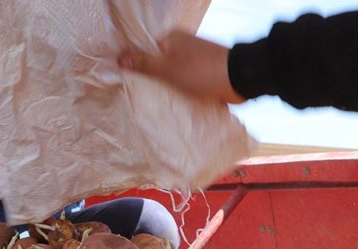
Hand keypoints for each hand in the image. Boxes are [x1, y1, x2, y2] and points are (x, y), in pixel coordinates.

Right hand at [117, 30, 245, 104]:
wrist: (239, 79)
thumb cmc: (201, 72)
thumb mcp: (166, 69)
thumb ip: (143, 63)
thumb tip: (118, 57)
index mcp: (172, 38)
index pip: (146, 49)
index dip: (138, 65)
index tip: (131, 82)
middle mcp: (183, 45)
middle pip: (159, 62)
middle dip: (153, 78)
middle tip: (144, 95)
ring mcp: (195, 58)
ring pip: (173, 74)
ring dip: (168, 87)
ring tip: (160, 101)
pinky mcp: (205, 72)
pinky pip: (186, 81)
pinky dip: (181, 90)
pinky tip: (176, 101)